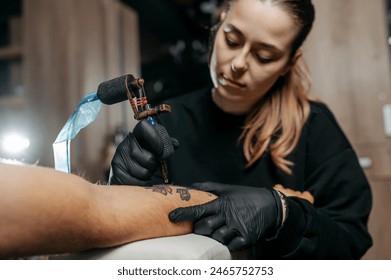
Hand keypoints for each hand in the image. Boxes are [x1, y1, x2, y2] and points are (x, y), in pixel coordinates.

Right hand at [109, 119, 178, 185]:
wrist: (128, 178)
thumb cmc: (145, 163)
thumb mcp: (156, 152)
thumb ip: (166, 147)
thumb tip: (175, 144)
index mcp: (136, 136)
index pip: (144, 127)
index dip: (155, 138)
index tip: (161, 150)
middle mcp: (125, 144)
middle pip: (149, 158)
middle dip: (154, 165)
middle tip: (151, 165)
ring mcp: (118, 158)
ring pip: (143, 172)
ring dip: (148, 175)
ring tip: (144, 173)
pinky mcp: (115, 172)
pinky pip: (136, 181)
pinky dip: (141, 184)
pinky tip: (138, 180)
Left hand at [169, 182, 284, 250]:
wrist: (271, 205)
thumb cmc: (246, 196)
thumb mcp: (228, 188)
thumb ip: (209, 187)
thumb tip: (191, 185)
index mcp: (221, 203)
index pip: (198, 210)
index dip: (183, 213)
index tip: (172, 216)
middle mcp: (228, 216)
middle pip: (204, 227)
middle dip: (199, 229)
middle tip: (201, 226)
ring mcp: (237, 228)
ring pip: (216, 238)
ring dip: (214, 236)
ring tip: (218, 230)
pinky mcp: (246, 238)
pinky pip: (231, 245)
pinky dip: (228, 244)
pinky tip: (230, 237)